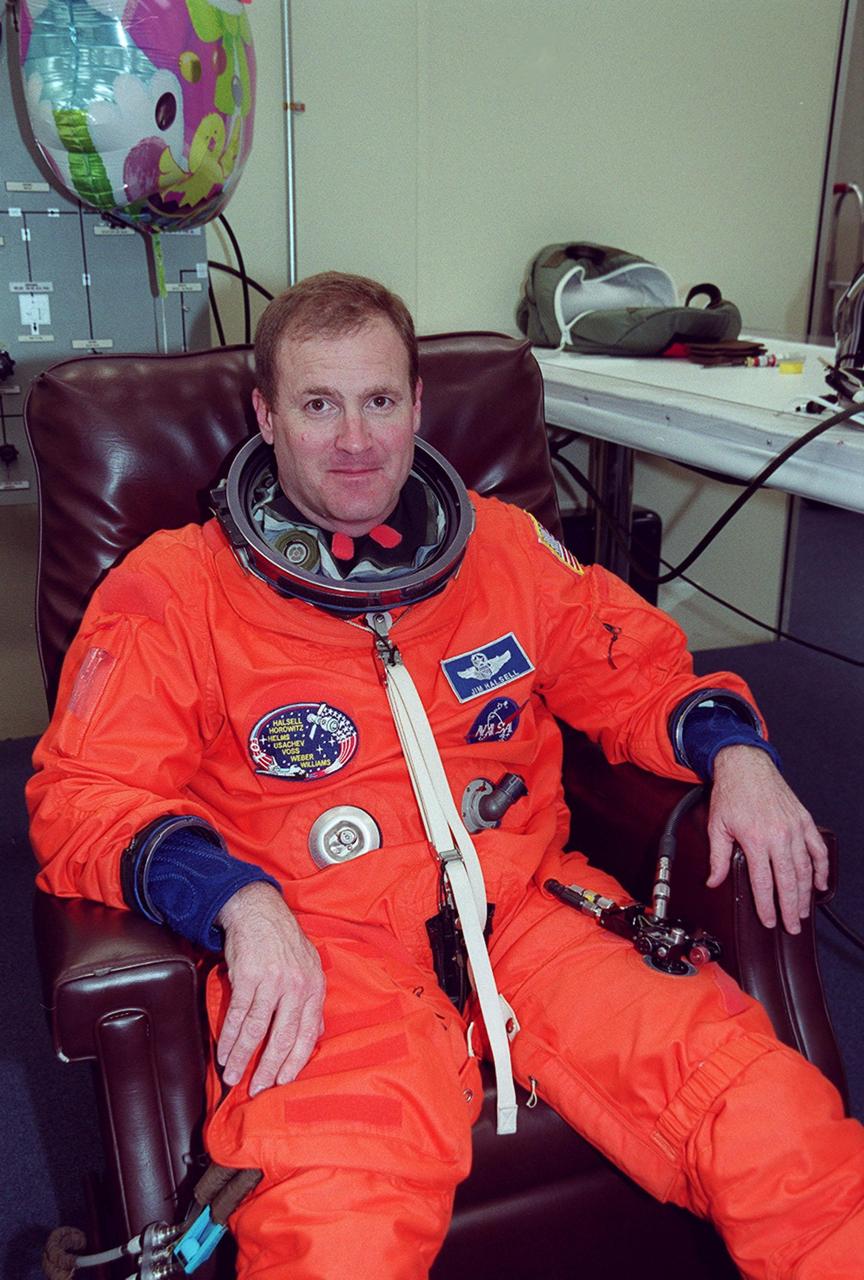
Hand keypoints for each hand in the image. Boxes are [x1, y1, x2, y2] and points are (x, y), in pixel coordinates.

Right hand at [215, 882, 324, 1094]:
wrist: (260, 912)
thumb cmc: (285, 943)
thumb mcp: (309, 968)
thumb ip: (312, 1002)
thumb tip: (317, 1033)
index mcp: (314, 988)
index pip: (308, 1035)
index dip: (294, 1062)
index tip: (282, 1083)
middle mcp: (296, 987)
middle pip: (282, 1038)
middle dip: (268, 1068)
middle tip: (257, 1090)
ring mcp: (272, 982)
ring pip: (256, 1030)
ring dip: (242, 1057)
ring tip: (233, 1075)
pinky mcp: (249, 977)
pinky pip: (237, 1015)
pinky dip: (228, 1037)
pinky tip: (224, 1051)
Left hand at [706, 745, 828, 933]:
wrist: (745, 766)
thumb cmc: (731, 793)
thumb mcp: (717, 826)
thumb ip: (717, 857)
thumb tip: (713, 881)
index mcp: (755, 839)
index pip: (763, 882)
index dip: (767, 906)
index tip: (769, 921)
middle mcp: (778, 835)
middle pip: (788, 881)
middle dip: (791, 908)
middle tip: (791, 925)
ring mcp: (794, 828)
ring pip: (805, 868)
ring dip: (806, 893)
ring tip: (803, 911)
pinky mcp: (803, 821)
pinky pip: (817, 849)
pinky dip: (821, 868)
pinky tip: (819, 883)